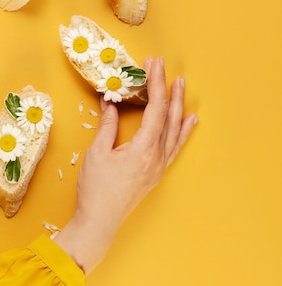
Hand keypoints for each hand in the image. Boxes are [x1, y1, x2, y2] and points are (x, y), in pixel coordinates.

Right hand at [54, 57, 197, 273]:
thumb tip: (110, 101)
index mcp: (144, 149)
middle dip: (167, 88)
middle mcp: (157, 156)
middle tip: (165, 67)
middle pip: (168, 115)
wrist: (100, 221)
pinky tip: (189, 121)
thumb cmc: (96, 189)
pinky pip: (175, 146)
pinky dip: (183, 131)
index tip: (154, 64)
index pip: (155, 108)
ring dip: (178, 105)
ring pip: (175, 129)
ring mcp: (159, 165)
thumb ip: (108, 125)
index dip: (156, 83)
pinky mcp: (156, 172)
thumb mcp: (97, 152)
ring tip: (181, 85)